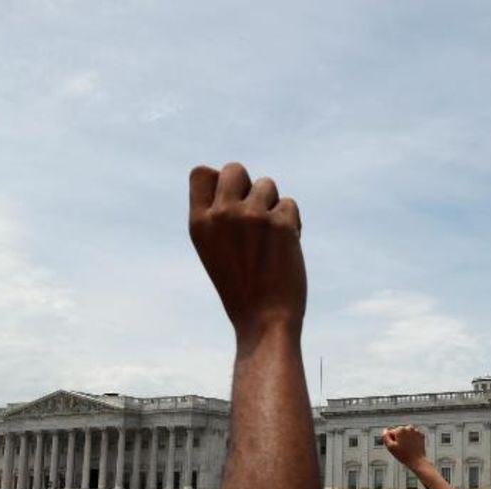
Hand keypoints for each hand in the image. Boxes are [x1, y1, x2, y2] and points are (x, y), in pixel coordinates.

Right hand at [188, 163, 305, 338]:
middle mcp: (222, 214)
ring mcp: (252, 216)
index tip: (231, 202)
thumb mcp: (214, 249)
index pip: (200, 173)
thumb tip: (227, 174)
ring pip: (267, 185)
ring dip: (273, 205)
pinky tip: (286, 246)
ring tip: (270, 236)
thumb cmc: (241, 286)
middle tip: (255, 214)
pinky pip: (289, 204)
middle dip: (248, 186)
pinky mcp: (281, 224)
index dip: (219, 181)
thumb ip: (217, 214)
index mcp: (198, 223)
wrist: (265, 319)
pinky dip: (291, 222)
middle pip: (235, 169)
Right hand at [382, 426, 427, 472]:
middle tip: (400, 448)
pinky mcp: (421, 435)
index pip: (391, 433)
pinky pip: (413, 435)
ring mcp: (416, 431)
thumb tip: (385, 431)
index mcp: (400, 429)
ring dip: (405, 438)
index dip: (391, 440)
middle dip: (398, 438)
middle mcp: (409, 427)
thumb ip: (385, 437)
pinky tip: (412, 446)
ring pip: (406, 433)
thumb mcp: (390, 447)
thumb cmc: (403, 455)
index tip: (395, 447)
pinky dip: (412, 439)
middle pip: (399, 432)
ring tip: (406, 447)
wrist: (417, 461)